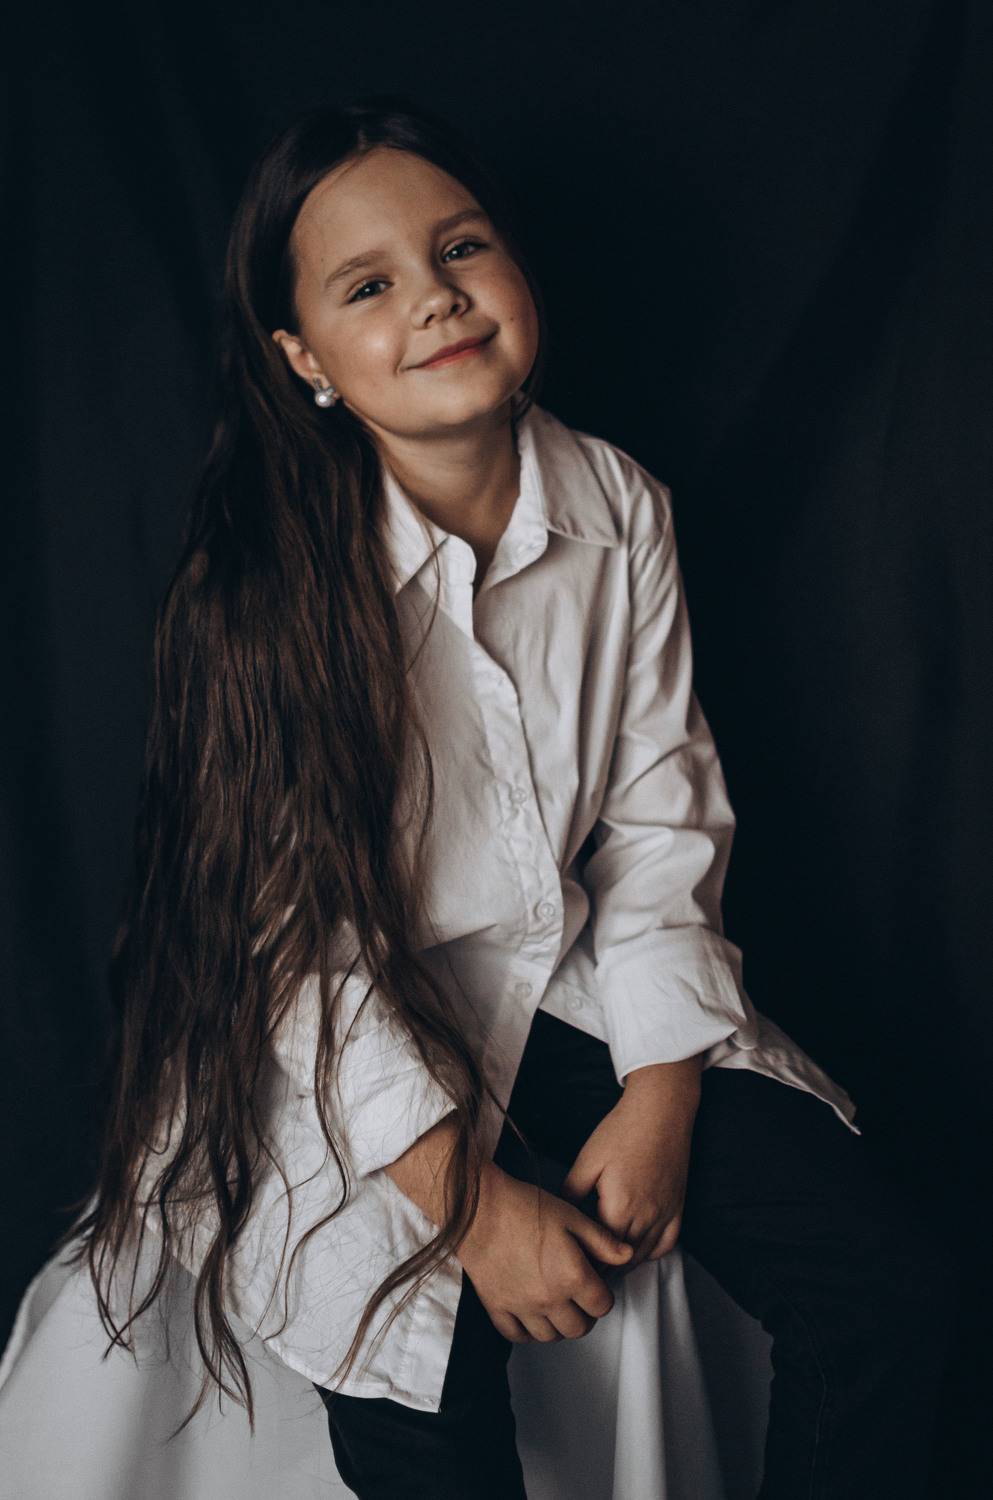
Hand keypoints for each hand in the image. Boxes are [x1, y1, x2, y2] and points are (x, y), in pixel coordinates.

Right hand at [456, 1162, 633, 1343]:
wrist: (480, 1206)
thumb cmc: (526, 1206)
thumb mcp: (572, 1216)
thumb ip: (602, 1240)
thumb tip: (626, 1255)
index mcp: (571, 1276)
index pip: (602, 1306)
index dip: (603, 1295)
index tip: (595, 1284)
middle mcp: (548, 1299)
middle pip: (578, 1329)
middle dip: (584, 1315)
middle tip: (578, 1296)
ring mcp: (521, 1306)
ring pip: (549, 1337)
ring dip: (558, 1325)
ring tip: (556, 1304)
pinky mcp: (496, 1306)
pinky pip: (516, 1335)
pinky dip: (526, 1330)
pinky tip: (530, 1313)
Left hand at [560, 1058, 701, 1267]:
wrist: (660, 1111)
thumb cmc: (622, 1131)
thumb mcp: (587, 1160)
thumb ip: (572, 1191)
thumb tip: (561, 1213)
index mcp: (619, 1209)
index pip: (599, 1252)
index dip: (584, 1262)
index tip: (569, 1268)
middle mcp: (645, 1218)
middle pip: (622, 1260)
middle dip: (602, 1271)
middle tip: (583, 1274)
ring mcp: (665, 1214)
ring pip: (643, 1256)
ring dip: (624, 1265)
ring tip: (604, 1269)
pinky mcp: (677, 1207)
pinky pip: (666, 1244)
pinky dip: (651, 1253)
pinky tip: (636, 1250)